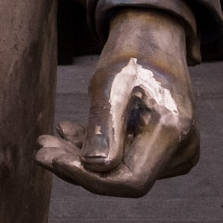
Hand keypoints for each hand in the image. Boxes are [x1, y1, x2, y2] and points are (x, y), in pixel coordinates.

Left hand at [37, 7, 197, 197]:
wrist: (153, 40)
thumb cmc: (131, 57)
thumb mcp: (110, 84)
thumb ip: (104, 127)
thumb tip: (93, 168)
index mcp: (172, 132)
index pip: (129, 181)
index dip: (89, 179)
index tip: (53, 160)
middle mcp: (182, 149)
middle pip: (123, 178)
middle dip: (77, 167)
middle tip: (41, 150)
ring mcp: (177, 152)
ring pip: (121, 171)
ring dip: (82, 158)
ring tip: (49, 139)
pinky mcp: (166, 151)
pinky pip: (127, 160)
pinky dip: (96, 150)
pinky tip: (69, 133)